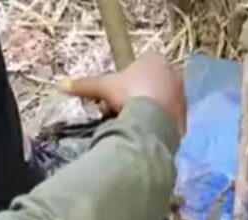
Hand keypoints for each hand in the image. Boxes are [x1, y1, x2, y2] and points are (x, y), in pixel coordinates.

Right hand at [60, 51, 186, 134]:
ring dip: (145, 111)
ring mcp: (182, 94)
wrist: (153, 121)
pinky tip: (147, 131)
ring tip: (133, 122)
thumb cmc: (128, 95)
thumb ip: (84, 85)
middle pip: (149, 85)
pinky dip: (157, 124)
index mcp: (156, 60)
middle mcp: (173, 74)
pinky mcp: (186, 114)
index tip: (115, 96)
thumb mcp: (103, 88)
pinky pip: (168, 118)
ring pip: (159, 102)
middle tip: (122, 110)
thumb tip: (60, 85)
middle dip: (135, 97)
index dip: (124, 82)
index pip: (138, 67)